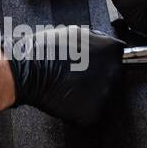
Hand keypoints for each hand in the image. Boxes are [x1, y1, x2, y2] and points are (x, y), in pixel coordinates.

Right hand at [7, 25, 124, 125]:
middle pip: (114, 80)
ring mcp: (104, 95)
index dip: (104, 64)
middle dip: (98, 80)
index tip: (95, 67)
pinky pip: (91, 114)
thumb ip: (97, 41)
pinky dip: (81, 111)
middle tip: (78, 78)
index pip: (119, 59)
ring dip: (90, 96)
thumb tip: (104, 47)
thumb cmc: (46, 51)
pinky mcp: (93, 113)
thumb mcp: (77, 33)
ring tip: (71, 88)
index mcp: (112, 51)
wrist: (26, 71)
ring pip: (103, 98)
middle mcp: (113, 73)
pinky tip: (68, 100)